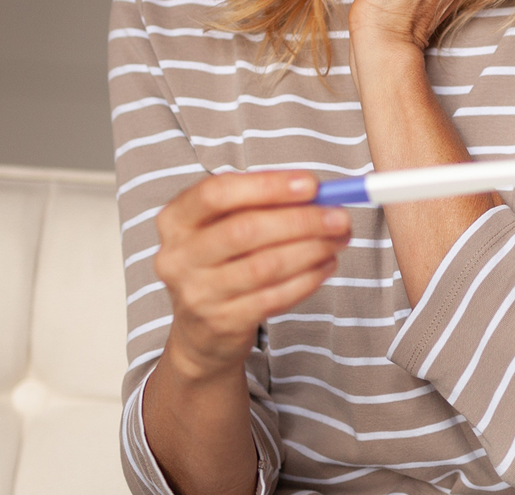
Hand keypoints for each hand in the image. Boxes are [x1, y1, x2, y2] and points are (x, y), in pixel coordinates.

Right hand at [154, 170, 350, 381]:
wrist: (200, 330)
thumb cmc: (221, 259)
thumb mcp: (225, 222)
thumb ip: (262, 201)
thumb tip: (317, 191)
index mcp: (176, 219)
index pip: (217, 193)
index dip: (267, 186)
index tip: (310, 184)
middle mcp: (179, 256)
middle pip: (245, 230)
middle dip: (300, 220)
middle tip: (338, 216)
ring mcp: (198, 293)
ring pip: (265, 266)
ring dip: (311, 250)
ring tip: (338, 239)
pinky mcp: (222, 323)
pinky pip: (274, 297)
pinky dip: (307, 279)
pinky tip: (325, 265)